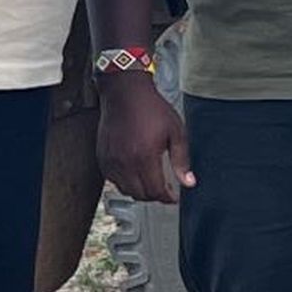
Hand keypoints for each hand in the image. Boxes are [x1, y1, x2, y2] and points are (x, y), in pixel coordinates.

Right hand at [96, 69, 192, 202]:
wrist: (125, 93)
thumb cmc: (152, 109)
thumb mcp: (176, 132)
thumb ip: (181, 161)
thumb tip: (189, 183)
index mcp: (145, 157)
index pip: (155, 191)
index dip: (166, 198)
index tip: (173, 197)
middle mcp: (125, 162)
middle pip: (139, 195)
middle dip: (154, 197)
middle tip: (164, 191)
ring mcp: (111, 160)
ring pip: (125, 190)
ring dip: (139, 191)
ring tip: (151, 184)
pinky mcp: (102, 157)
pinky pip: (113, 180)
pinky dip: (125, 183)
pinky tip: (135, 174)